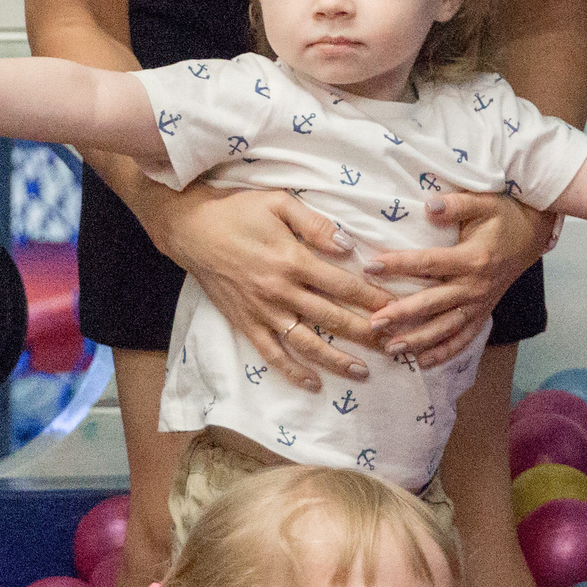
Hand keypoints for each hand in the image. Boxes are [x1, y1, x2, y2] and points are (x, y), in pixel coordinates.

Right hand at [155, 187, 394, 390]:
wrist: (191, 228)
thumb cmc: (237, 210)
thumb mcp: (279, 202)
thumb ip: (315, 224)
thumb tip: (348, 246)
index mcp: (292, 260)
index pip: (342, 284)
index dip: (372, 297)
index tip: (396, 307)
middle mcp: (280, 291)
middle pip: (332, 317)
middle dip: (366, 332)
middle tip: (393, 345)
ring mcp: (262, 311)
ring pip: (306, 343)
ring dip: (336, 360)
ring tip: (363, 372)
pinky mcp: (246, 323)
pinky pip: (272, 353)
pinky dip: (292, 372)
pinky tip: (313, 384)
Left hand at [358, 189, 543, 369]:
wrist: (534, 234)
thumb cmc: (505, 216)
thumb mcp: (485, 202)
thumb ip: (457, 205)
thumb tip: (429, 206)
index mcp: (472, 258)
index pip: (428, 263)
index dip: (398, 265)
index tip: (370, 267)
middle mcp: (475, 286)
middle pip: (433, 303)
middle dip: (402, 314)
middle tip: (373, 323)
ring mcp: (480, 304)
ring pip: (446, 328)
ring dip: (419, 340)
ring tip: (390, 348)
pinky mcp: (483, 313)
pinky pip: (464, 338)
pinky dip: (445, 352)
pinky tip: (422, 363)